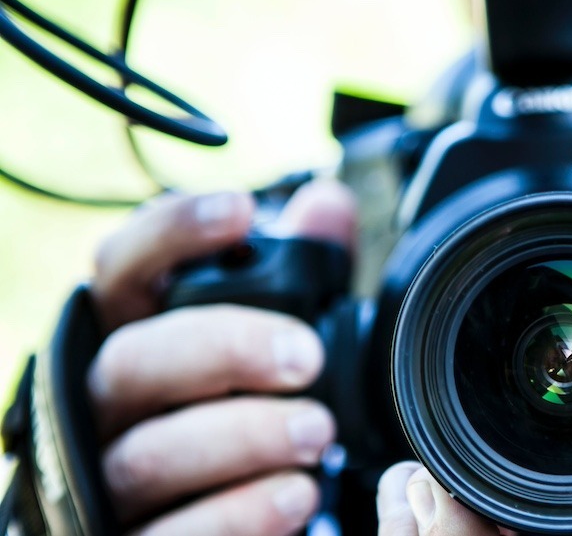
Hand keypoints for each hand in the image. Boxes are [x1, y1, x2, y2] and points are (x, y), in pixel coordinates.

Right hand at [87, 181, 356, 534]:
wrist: (224, 517)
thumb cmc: (243, 409)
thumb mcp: (277, 336)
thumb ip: (302, 272)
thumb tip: (328, 203)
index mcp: (138, 336)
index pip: (124, 268)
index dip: (172, 234)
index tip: (241, 212)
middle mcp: (107, 405)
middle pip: (134, 361)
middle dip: (225, 349)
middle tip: (305, 357)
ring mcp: (107, 480)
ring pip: (147, 455)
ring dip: (242, 438)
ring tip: (317, 434)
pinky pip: (169, 535)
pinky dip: (236, 514)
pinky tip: (294, 495)